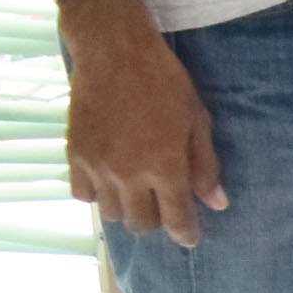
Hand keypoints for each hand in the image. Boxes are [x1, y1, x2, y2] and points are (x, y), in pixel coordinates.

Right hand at [65, 20, 226, 246]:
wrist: (114, 54)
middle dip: (157, 219)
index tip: (190, 238)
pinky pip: (82, 195)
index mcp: (164, 167)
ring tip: (137, 189)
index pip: (176, 219)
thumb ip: (206, 166)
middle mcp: (128, 174)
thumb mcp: (196, 121)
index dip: (186, 234)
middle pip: (141, 223)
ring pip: (111, 214)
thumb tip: (217, 204)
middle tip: (164, 202)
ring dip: (127, 208)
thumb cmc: (165, 83)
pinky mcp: (75, 156)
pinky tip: (109, 179)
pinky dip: (97, 194)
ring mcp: (98, 167)